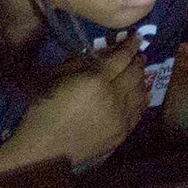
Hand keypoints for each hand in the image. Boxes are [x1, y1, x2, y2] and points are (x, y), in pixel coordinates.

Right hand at [10, 39, 149, 169]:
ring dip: (142, 79)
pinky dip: (142, 100)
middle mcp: (114, 97)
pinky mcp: (122, 133)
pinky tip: (142, 94)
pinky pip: (138, 112)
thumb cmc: (45, 109)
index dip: (130, 45)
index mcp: (96, 80)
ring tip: (140, 71)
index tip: (136, 37)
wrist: (46, 149)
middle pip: (134, 74)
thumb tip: (102, 53)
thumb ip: (81, 62)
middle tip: (140, 54)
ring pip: (140, 92)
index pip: (121, 57)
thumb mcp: (58, 76)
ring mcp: (120, 117)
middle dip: (138, 61)